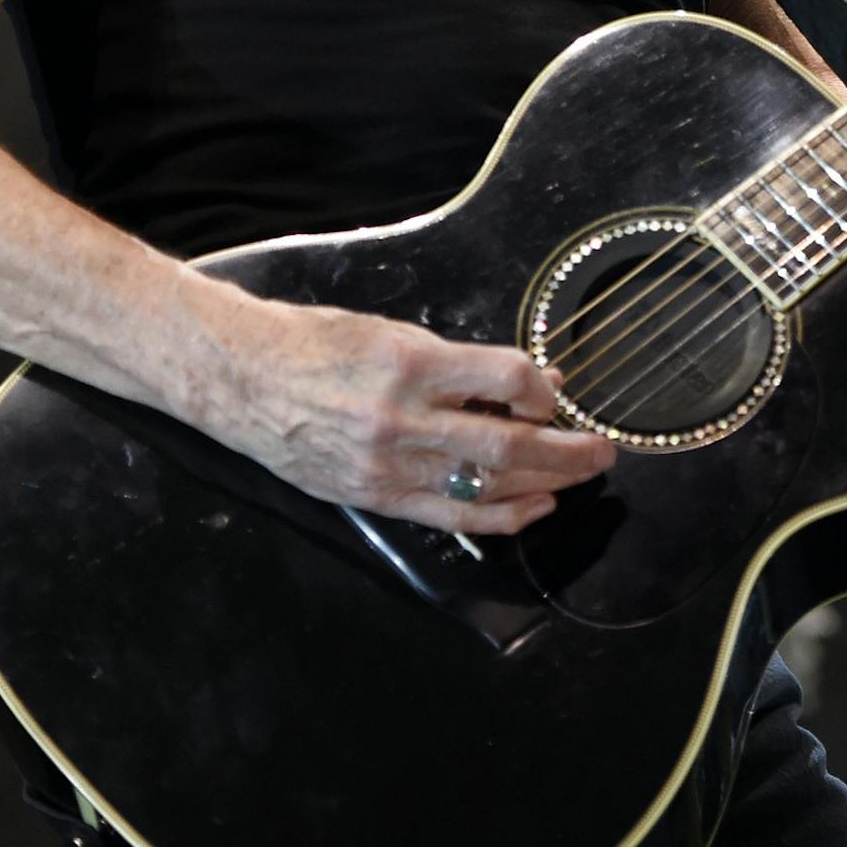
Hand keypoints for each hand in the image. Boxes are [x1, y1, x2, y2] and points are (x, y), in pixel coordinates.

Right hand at [210, 295, 615, 533]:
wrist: (243, 379)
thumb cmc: (318, 342)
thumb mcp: (394, 331)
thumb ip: (465, 362)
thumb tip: (533, 379)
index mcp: (410, 363)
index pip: (505, 380)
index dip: (543, 390)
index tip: (555, 393)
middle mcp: (402, 418)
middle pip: (507, 444)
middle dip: (567, 451)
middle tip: (603, 450)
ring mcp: (388, 465)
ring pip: (486, 486)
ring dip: (544, 484)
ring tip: (580, 477)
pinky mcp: (375, 497)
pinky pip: (451, 516)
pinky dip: (501, 515)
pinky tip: (534, 507)